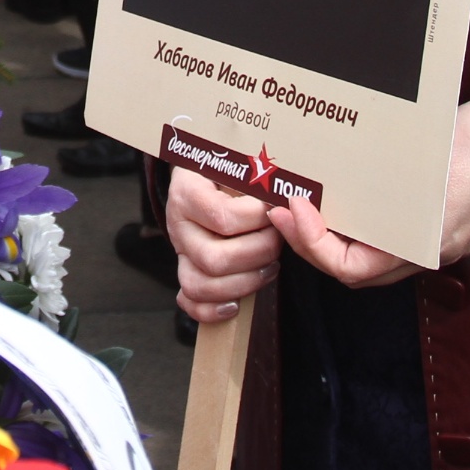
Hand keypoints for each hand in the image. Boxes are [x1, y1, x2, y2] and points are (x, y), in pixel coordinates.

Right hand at [167, 169, 282, 322]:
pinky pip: (190, 302)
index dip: (258, 219)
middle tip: (278, 238)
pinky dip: (213, 310)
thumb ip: (259, 175)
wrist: (205, 172)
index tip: (277, 207)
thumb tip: (291, 196)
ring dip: (245, 282)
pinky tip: (237, 303)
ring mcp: (180, 251)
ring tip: (270, 266)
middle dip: (258, 254)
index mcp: (187, 192)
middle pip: (214, 259)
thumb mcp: (240, 159)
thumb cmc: (229, 165)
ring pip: (202, 285)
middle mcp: (178, 224)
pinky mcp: (187, 270)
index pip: (223, 218)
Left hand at [270, 83, 469, 286]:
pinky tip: (342, 193)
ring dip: (331, 232)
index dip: (312, 243)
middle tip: (284, 205)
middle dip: (310, 241)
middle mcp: (429, 251)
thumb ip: (382, 195)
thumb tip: (327, 201)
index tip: (292, 208)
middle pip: (354, 266)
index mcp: (425, 247)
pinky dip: (359, 219)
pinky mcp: (439, 217)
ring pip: (368, 251)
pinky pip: (388, 231)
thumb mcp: (425, 170)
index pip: (351, 270)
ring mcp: (436, 237)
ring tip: (303, 199)